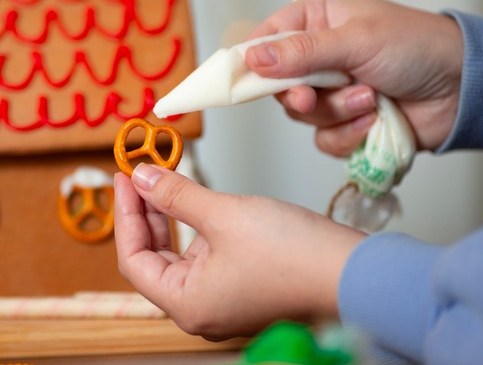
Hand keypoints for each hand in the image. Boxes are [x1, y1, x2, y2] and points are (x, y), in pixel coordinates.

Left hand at [114, 164, 365, 339]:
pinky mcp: (241, 286)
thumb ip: (176, 195)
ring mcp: (222, 299)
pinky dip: (194, 226)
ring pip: (178, 255)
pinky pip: (204, 256)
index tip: (124, 176)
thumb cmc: (295, 255)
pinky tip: (192, 198)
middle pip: (153, 258)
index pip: (133, 260)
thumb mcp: (224, 214)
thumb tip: (142, 178)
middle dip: (145, 212)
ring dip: (169, 216)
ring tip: (162, 177)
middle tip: (139, 173)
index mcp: (186, 304)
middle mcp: (200, 309)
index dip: (125, 214)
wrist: (358, 273)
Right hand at [244, 0, 462, 155]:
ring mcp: (333, 90)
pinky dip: (349, 134)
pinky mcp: (347, 122)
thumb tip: (253, 58)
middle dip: (302, 96)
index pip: (266, 40)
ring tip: (370, 99)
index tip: (245, 82)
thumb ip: (301, 52)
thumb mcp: (355, 40)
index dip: (252, 62)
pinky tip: (375, 119)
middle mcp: (320, 55)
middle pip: (279, 86)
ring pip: (304, 116)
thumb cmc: (417, 46)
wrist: (463, 89)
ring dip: (336, 113)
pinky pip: (325, 139)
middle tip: (313, 98)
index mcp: (317, 21)